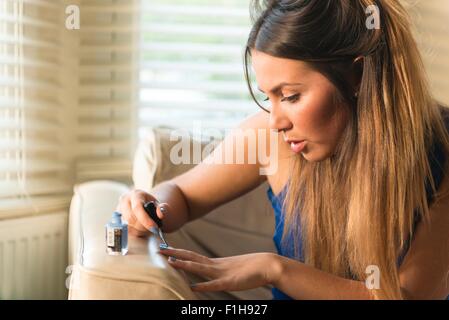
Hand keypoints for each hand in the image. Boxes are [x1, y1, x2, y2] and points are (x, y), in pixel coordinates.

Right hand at [116, 189, 168, 236]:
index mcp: (136, 194)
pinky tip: (141, 229)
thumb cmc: (151, 204)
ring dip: (139, 230)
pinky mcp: (118, 218)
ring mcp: (119, 209)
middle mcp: (125, 200)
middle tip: (153, 228)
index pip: (137, 208)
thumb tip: (160, 214)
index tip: (154, 227)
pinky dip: (135, 232)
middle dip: (143, 226)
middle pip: (131, 218)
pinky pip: (125, 229)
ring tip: (147, 227)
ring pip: (127, 225)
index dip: (145, 219)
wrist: (144, 203)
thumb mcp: (159, 204)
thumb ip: (162, 208)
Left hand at [158, 246, 281, 291]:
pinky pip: (214, 285)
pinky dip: (202, 286)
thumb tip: (205, 276)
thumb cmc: (250, 268)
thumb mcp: (230, 270)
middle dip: (174, 254)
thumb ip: (217, 272)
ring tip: (170, 261)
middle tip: (158, 249)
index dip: (178, 252)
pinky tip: (192, 287)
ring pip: (199, 268)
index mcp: (214, 263)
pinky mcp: (230, 282)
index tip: (164, 248)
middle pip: (191, 258)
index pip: (192, 256)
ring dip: (184, 265)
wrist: (267, 265)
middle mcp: (215, 266)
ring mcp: (222, 273)